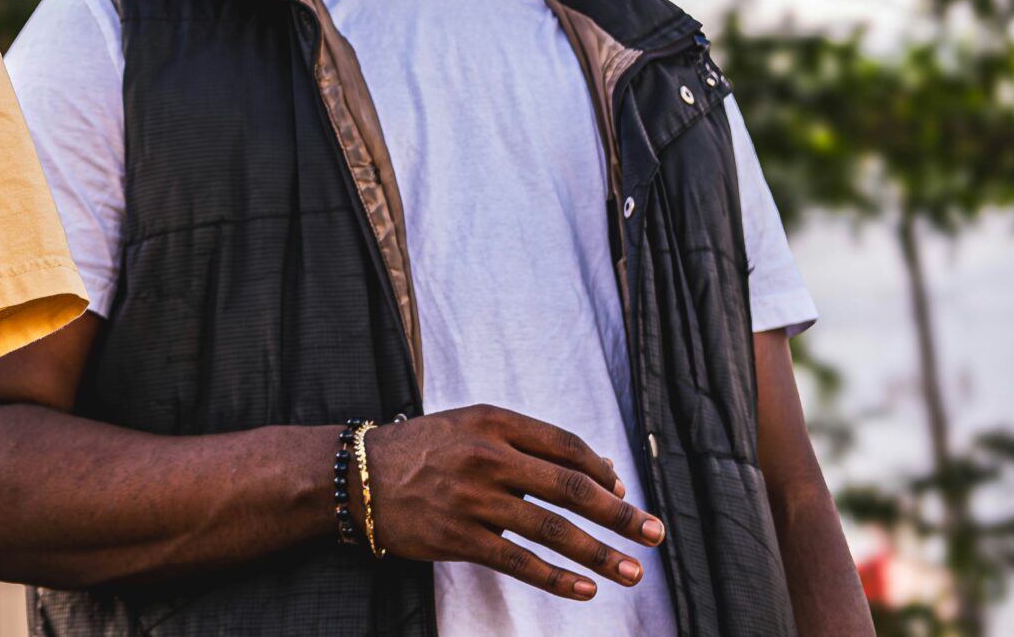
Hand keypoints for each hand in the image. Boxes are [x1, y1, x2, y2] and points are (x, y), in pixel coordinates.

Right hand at [364, 405, 664, 601]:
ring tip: (632, 572)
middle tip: (654, 534)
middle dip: (620, 515)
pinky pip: (518, 562)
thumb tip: (593, 474)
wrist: (359, 476)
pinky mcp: (458, 537)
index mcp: (494, 422)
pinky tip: (584, 591)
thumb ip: (523, 443)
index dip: (603, 472)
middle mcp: (488, 457)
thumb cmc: (423, 450)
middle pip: (571, 488)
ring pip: (552, 530)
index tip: (625, 493)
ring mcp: (473, 499)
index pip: (566, 447)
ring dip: (599, 554)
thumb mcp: (470, 425)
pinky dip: (555, 579)